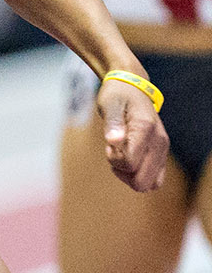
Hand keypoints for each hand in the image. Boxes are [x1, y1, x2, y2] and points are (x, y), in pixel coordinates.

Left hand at [94, 76, 168, 191]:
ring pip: (150, 184)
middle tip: (114, 152)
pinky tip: (126, 159)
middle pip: (143, 182)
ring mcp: (163, 150)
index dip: (114, 159)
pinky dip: (137, 175)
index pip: (130, 163)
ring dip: (130, 176)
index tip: (110, 143)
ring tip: (120, 155)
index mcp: (146, 130)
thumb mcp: (109, 104)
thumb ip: (112, 123)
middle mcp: (160, 143)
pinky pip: (154, 179)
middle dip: (123, 172)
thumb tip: (114, 141)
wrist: (131, 88)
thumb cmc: (117, 96)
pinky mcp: (161, 155)